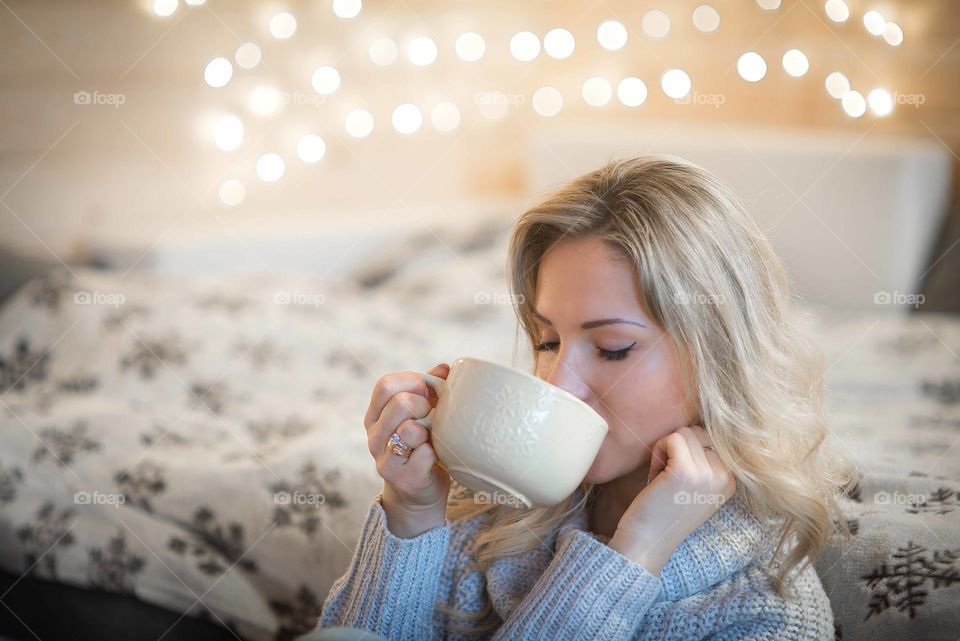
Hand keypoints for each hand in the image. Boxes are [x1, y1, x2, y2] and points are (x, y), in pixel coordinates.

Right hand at [364, 362, 450, 537]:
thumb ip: (429, 390)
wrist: (419, 495)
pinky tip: (434, 457)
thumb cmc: (421, 447)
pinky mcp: (403, 479)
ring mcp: (385, 460)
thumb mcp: (421, 415)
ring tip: (431, 437)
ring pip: (410, 429)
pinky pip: (425, 454)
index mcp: (375, 416)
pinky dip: (436, 452)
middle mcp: (374, 437)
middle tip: (431, 416)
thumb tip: (443, 367)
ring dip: (429, 430)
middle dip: (424, 405)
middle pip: (400, 404)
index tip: (426, 391)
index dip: (411, 381)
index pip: (385, 385)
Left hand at [608, 425, 735, 574]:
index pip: (710, 440)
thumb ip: (703, 463)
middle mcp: (724, 477)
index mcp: (730, 481)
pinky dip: (658, 450)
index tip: (677, 481)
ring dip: (666, 451)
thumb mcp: (694, 487)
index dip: (688, 454)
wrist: (647, 543)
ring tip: (660, 479)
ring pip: (684, 433)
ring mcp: (707, 474)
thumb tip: (696, 426)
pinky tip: (654, 475)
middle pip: (698, 433)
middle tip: (666, 479)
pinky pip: (672, 437)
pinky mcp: (685, 470)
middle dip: (677, 450)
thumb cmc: (662, 512)